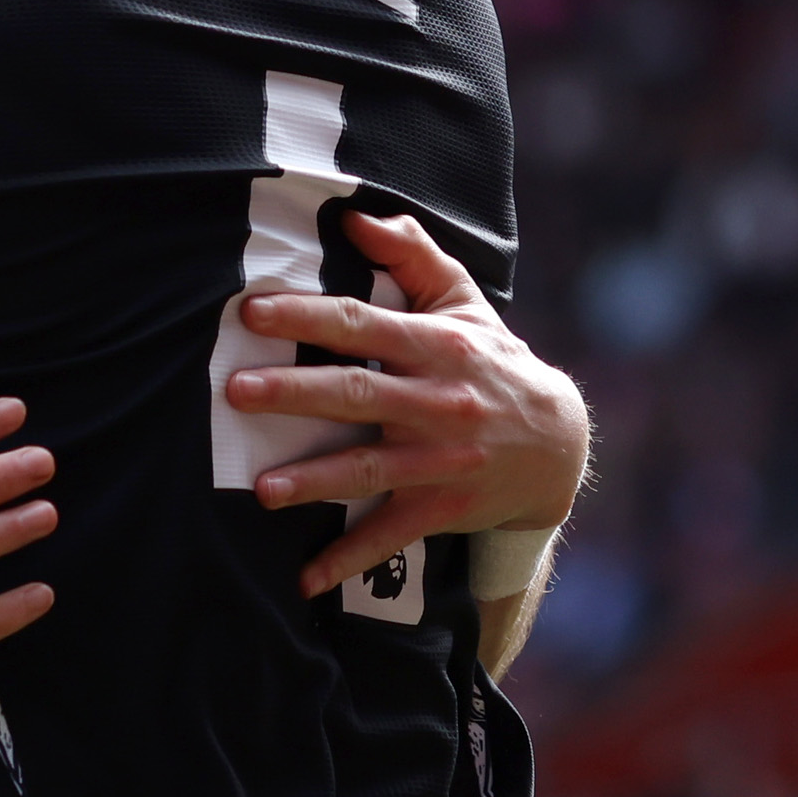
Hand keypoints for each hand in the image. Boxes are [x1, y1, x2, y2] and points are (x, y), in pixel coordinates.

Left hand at [223, 213, 590, 600]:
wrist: (561, 443)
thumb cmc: (493, 361)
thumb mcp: (463, 301)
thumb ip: (412, 255)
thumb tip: (357, 217)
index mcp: (436, 346)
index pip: (361, 325)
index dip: (306, 317)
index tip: (251, 312)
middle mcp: (437, 402)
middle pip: (357, 395)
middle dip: (295, 393)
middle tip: (236, 392)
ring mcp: (440, 460)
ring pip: (370, 470)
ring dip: (315, 482)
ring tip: (262, 489)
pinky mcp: (443, 507)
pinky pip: (391, 536)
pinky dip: (349, 559)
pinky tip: (304, 578)